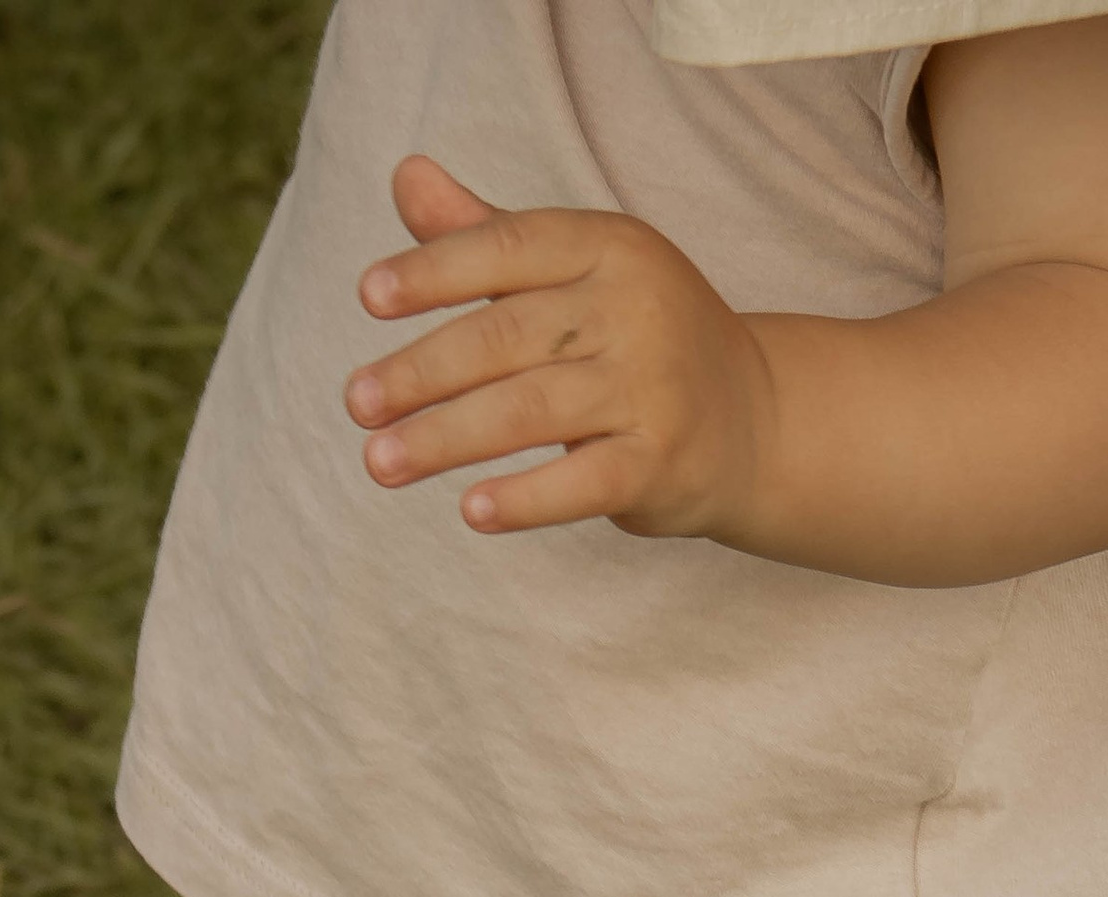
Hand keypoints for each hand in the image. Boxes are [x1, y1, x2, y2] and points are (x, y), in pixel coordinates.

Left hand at [345, 154, 774, 540]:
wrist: (751, 416)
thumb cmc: (635, 338)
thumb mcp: (572, 273)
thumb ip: (484, 234)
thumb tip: (404, 176)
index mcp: (606, 246)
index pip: (507, 248)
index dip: (435, 271)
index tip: (369, 298)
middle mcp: (634, 307)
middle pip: (506, 336)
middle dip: (422, 372)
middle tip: (356, 402)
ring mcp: (651, 387)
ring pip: (530, 410)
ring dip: (446, 439)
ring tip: (379, 463)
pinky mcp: (662, 461)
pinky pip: (581, 482)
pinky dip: (524, 498)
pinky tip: (470, 510)